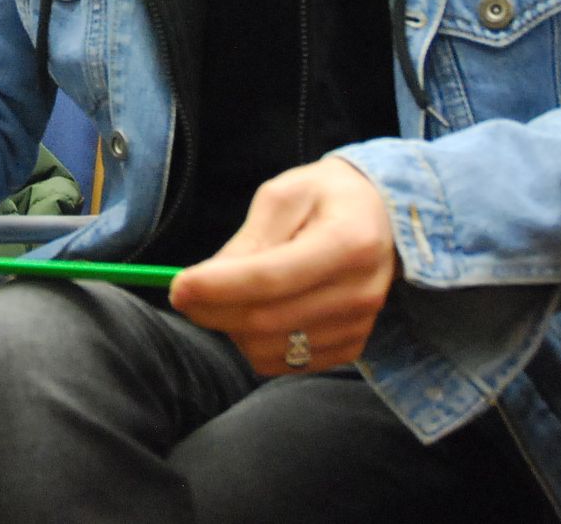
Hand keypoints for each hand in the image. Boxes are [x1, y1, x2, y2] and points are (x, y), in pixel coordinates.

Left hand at [168, 158, 396, 374]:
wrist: (383, 220)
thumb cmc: (326, 198)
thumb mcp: (284, 196)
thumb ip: (249, 240)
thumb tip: (207, 281)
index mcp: (347, 243)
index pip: (271, 279)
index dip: (218, 287)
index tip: (177, 286)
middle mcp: (361, 292)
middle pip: (266, 321)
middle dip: (211, 310)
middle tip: (182, 291)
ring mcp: (359, 326)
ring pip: (270, 350)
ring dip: (231, 328)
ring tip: (230, 294)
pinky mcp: (351, 348)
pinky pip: (285, 364)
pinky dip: (256, 345)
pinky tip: (258, 312)